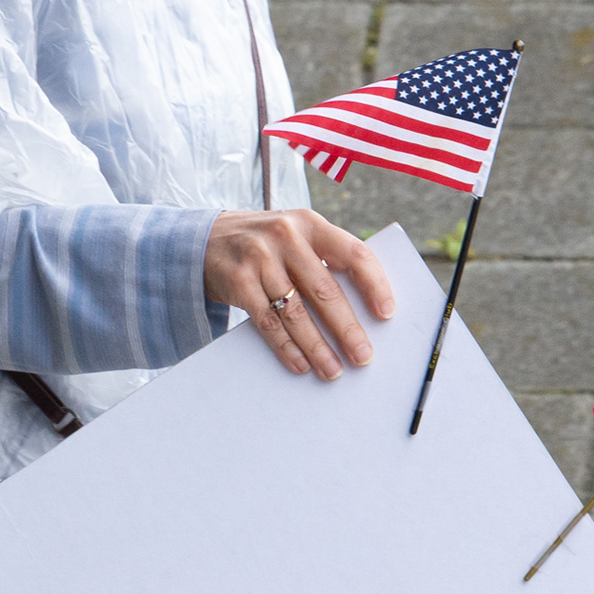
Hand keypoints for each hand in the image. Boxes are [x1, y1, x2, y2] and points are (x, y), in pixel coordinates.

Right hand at [204, 208, 394, 379]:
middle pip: (325, 290)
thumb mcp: (296, 236)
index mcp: (311, 223)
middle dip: (347, 329)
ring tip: (333, 370)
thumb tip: (364, 311)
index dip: (374, 284)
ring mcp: (259, 258)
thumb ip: (324, 260)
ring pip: (296, 312)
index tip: (387, 313)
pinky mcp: (238, 281)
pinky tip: (301, 365)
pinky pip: (268, 323)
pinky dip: (287, 348)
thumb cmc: (266, 245)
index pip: (354, 253)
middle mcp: (286, 236)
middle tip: (364, 356)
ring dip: (318, 347)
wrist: (205, 238)